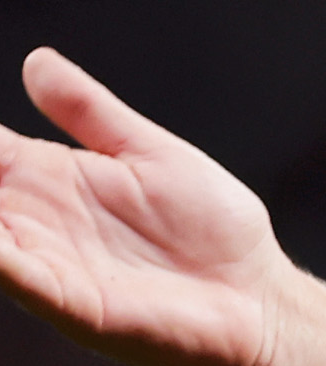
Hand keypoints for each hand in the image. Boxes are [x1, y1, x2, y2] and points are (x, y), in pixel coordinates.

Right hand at [0, 48, 325, 365]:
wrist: (260, 296)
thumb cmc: (212, 229)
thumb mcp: (147, 153)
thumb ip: (90, 112)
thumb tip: (36, 60)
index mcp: (50, 178)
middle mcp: (37, 220)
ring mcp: (51, 263)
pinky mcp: (76, 304)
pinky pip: (23, 279)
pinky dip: (0, 258)